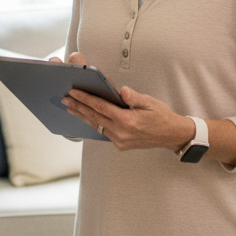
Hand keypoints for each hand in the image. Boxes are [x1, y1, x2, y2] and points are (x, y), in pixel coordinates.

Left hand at [61, 52, 194, 152]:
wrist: (171, 135)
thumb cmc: (161, 116)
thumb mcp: (150, 102)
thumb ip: (133, 97)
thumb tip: (120, 91)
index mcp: (127, 121)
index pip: (101, 107)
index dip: (85, 99)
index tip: (74, 92)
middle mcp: (121, 133)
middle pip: (94, 117)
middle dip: (78, 106)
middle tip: (65, 98)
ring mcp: (120, 140)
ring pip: (97, 125)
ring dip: (83, 116)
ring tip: (70, 107)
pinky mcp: (120, 144)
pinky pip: (103, 132)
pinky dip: (94, 123)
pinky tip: (87, 117)